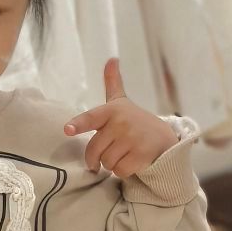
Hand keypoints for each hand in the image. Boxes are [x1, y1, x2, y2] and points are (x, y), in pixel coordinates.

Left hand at [65, 60, 176, 177]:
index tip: (67, 130)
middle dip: (97, 159)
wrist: (164, 137)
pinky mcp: (141, 155)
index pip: (90, 118)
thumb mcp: (122, 102)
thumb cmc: (135, 121)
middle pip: (95, 151)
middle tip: (102, 158)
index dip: (77, 124)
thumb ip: (113, 82)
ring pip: (107, 163)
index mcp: (111, 111)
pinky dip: (123, 171)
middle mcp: (121, 124)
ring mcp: (131, 139)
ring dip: (111, 165)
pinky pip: (120, 171)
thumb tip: (112, 59)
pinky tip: (131, 162)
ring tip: (123, 155)